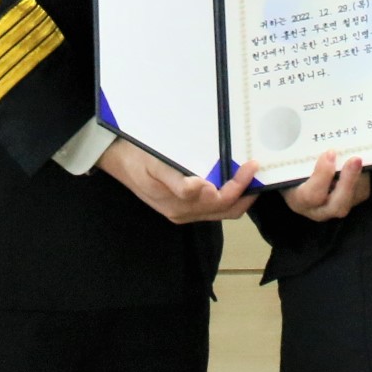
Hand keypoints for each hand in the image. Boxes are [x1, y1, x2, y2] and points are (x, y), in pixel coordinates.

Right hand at [97, 141, 257, 222]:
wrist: (115, 159)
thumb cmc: (136, 159)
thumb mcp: (154, 166)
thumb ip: (178, 182)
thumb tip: (204, 189)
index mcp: (179, 205)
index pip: (221, 202)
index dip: (240, 186)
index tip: (252, 165)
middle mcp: (184, 212)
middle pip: (226, 210)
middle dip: (246, 192)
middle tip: (256, 169)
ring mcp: (183, 210)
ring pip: (221, 210)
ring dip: (238, 194)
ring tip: (249, 174)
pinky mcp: (182, 204)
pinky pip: (212, 205)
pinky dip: (227, 193)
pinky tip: (231, 178)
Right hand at [281, 151, 369, 221]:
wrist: (300, 182)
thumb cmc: (293, 170)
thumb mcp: (291, 164)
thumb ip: (299, 156)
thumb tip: (308, 135)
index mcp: (298, 200)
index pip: (311, 195)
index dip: (322, 176)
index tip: (329, 153)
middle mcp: (318, 211)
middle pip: (337, 206)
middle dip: (348, 181)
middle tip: (355, 159)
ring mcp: (336, 209)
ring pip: (354, 198)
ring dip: (359, 176)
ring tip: (358, 155)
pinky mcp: (350, 202)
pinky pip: (361, 192)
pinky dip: (363, 175)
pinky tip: (360, 160)